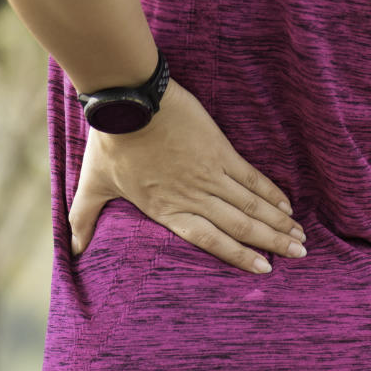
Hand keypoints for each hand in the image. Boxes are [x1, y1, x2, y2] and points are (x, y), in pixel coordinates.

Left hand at [69, 81, 307, 272]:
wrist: (129, 101)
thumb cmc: (110, 142)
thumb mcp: (93, 184)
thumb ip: (83, 218)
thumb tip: (70, 249)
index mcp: (167, 210)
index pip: (211, 241)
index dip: (239, 256)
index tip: (264, 269)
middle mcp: (194, 197)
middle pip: (241, 226)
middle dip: (272, 242)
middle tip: (299, 254)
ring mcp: (210, 174)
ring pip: (252, 205)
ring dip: (279, 222)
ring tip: (300, 236)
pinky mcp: (220, 152)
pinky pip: (252, 177)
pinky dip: (271, 192)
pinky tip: (287, 205)